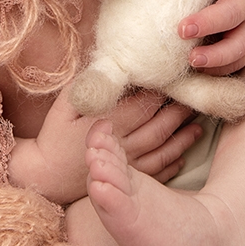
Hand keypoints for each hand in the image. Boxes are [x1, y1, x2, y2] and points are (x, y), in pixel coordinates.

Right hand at [8, 87, 201, 203]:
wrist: (45, 176)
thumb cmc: (54, 136)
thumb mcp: (64, 105)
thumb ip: (87, 85)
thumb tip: (108, 65)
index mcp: (111, 122)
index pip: (146, 103)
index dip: (165, 91)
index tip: (179, 78)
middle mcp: (124, 144)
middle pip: (161, 125)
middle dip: (181, 110)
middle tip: (198, 97)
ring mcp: (129, 164)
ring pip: (165, 148)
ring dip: (184, 136)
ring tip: (199, 124)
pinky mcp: (128, 180)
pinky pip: (158, 171)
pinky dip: (174, 161)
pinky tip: (184, 153)